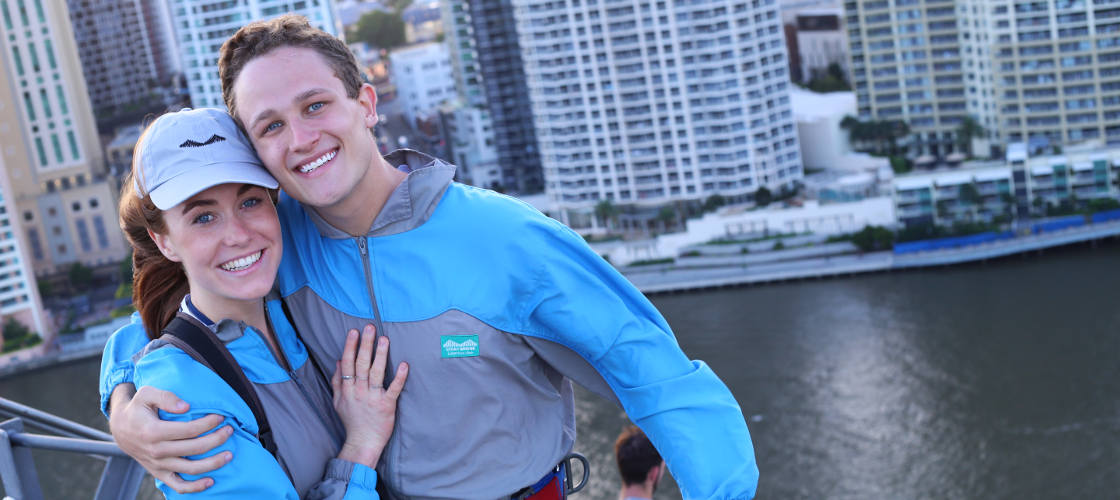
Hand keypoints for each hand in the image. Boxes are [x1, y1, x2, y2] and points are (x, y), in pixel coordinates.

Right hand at [108, 383, 233, 492]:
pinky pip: (178, 486)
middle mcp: (156, 451)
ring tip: (229, 454)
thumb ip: (166, 397)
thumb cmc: (137, 408)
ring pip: (190, 469)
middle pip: (194, 449)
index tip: (221, 416)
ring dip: (213, 463)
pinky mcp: (159, 473)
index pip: (189, 430)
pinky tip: (211, 481)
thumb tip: (186, 407)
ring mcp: (158, 465)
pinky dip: (195, 487)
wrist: (120, 429)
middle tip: (230, 430)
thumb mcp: (146, 394)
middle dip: (217, 439)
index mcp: (153, 432)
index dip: (208, 423)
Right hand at [331, 324, 407, 468]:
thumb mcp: (338, 401)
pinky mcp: (387, 405)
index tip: (354, 332)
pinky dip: (399, 377)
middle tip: (370, 328)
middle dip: (365, 344)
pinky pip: (393, 389)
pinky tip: (403, 365)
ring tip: (384, 339)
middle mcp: (358, 391)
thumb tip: (338, 361)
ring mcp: (373, 398)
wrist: (362, 442)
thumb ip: (337, 381)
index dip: (350, 347)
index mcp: (347, 389)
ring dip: (380, 355)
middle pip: (361, 364)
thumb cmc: (352, 421)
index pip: (347, 363)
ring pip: (376, 373)